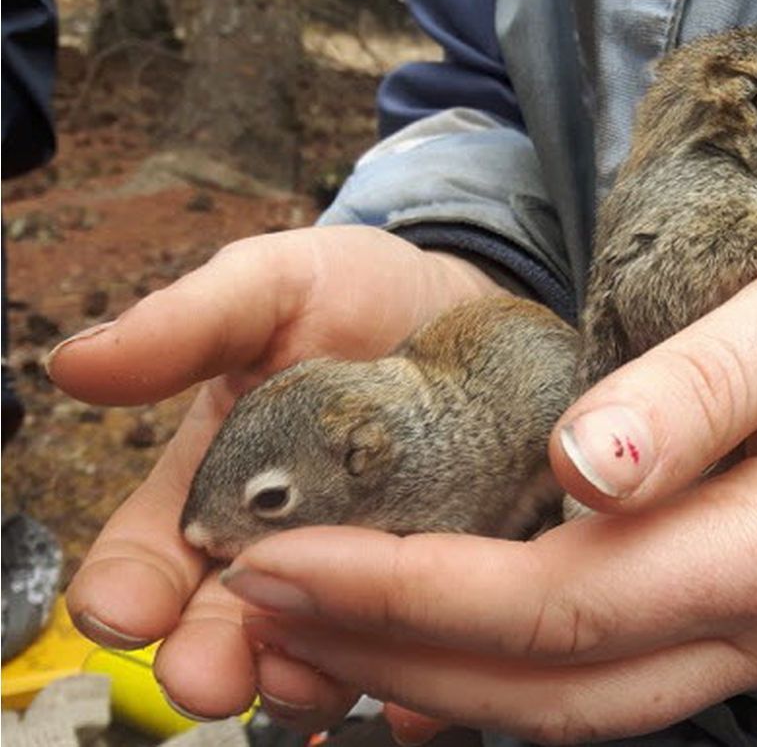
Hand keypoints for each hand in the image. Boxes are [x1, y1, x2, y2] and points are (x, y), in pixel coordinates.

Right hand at [49, 226, 503, 725]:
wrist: (467, 301)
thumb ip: (192, 323)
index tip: (127, 611)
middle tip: (209, 676)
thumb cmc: (356, 292)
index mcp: (220, 478)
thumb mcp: (274, 286)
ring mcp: (363, 560)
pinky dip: (405, 665)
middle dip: (207, 655)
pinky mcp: (439, 570)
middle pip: (226, 618)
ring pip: (316, 643)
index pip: (153, 551)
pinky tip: (407, 682)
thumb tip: (78, 361)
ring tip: (305, 680)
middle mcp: (283, 535)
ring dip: (299, 673)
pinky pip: (414, 633)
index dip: (129, 588)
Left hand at [215, 227, 756, 742]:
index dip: (422, 592)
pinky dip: (481, 669)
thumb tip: (582, 466)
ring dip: (422, 674)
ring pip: (561, 705)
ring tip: (306, 624)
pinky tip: (402, 638)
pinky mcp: (715, 634)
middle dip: (391, 648)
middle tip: (265, 598)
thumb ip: (700, 386)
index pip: (573, 601)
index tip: (294, 558)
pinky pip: (584, 682)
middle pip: (551, 682)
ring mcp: (740, 646)